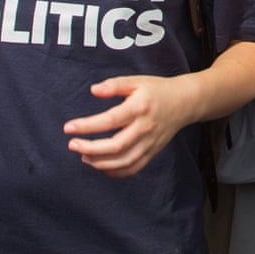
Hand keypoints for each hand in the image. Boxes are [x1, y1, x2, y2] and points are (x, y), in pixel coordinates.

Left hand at [64, 74, 201, 177]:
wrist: (185, 102)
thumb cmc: (157, 90)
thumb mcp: (136, 81)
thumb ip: (114, 85)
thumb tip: (93, 90)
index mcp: (140, 107)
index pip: (110, 120)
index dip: (88, 126)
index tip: (69, 128)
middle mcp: (145, 128)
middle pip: (116, 146)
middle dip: (91, 149)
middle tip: (72, 145)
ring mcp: (150, 143)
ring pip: (124, 161)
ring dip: (100, 163)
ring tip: (84, 156)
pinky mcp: (152, 152)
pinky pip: (134, 168)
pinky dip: (116, 172)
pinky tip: (102, 166)